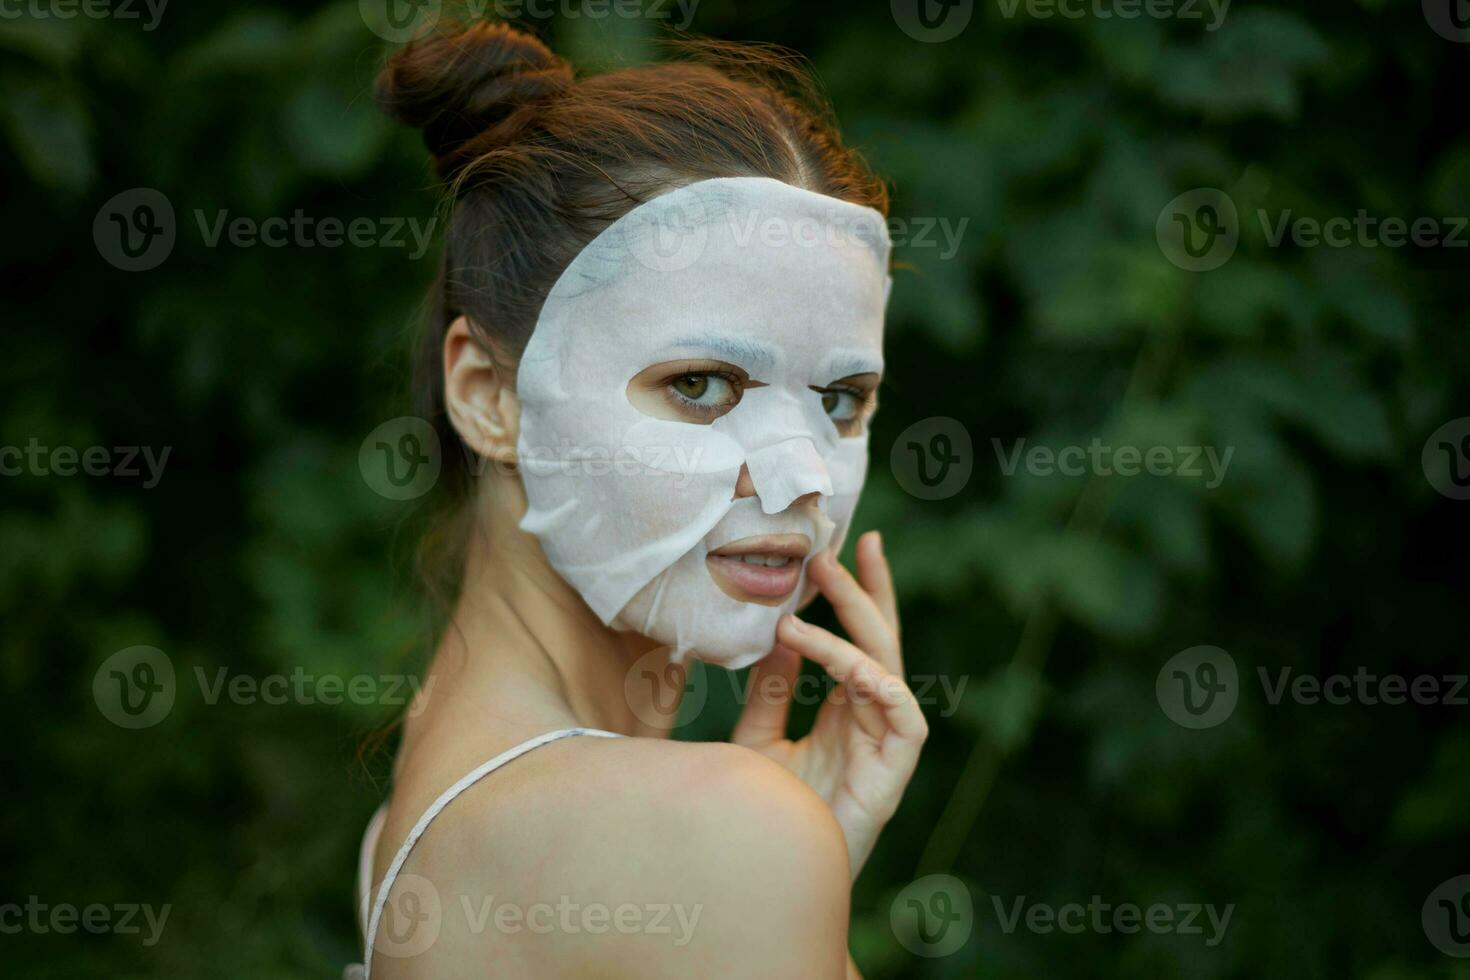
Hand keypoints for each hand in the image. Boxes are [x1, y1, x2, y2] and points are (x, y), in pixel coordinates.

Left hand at [732, 531, 927, 878]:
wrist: (771, 883)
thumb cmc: (769, 816)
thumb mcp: (757, 740)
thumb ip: (769, 691)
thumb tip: (777, 632)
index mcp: (846, 709)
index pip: (859, 638)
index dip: (856, 592)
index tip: (837, 546)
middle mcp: (871, 720)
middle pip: (880, 642)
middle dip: (863, 592)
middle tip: (832, 550)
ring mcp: (886, 745)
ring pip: (886, 671)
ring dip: (851, 635)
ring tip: (801, 612)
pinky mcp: (894, 774)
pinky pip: (904, 718)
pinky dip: (879, 687)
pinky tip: (850, 669)